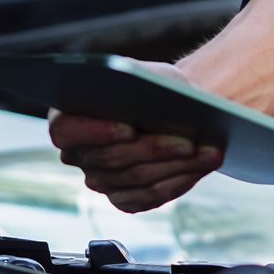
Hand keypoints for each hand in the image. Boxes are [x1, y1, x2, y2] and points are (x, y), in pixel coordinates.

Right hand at [47, 61, 223, 212]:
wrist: (174, 109)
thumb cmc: (155, 87)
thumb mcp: (146, 75)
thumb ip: (136, 85)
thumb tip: (145, 104)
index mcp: (67, 116)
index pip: (65, 130)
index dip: (95, 132)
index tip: (129, 129)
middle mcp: (77, 153)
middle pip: (110, 158)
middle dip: (154, 150)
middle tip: (189, 142)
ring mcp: (99, 180)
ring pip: (136, 178)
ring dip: (176, 165)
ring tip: (209, 152)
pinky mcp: (123, 198)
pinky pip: (148, 196)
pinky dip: (178, 181)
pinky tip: (201, 166)